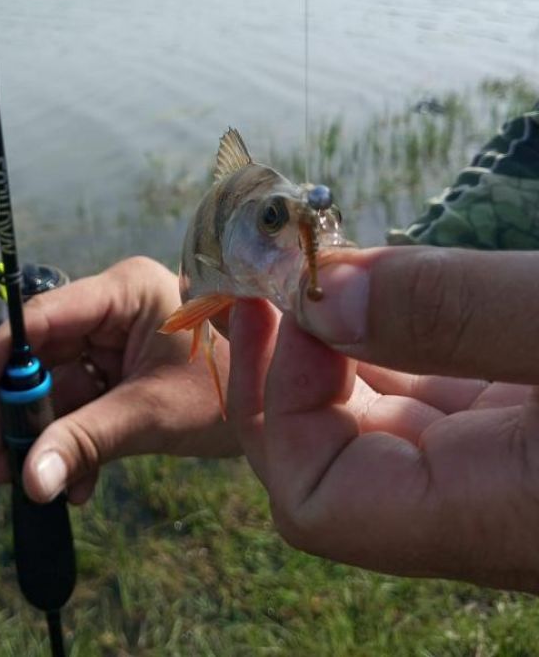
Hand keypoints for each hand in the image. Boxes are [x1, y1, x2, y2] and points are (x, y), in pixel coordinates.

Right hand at [0, 256, 237, 504]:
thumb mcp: (148, 415)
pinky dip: (74, 443)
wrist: (276, 411)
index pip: (45, 316)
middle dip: (22, 412)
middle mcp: (113, 307)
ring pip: (58, 385)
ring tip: (26, 485)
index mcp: (124, 291)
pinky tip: (76, 485)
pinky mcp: (120, 369)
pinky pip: (81, 403)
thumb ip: (83, 442)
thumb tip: (28, 481)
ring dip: (45, 438)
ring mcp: (116, 338)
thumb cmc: (223, 393)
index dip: (1, 355)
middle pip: (43, 355)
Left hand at [229, 247, 538, 592]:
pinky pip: (435, 403)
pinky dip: (395, 341)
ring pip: (381, 427)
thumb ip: (448, 313)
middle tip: (270, 269)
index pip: (317, 501)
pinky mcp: (525, 437)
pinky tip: (383, 287)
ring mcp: (505, 475)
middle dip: (285, 362)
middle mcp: (489, 514)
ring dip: (335, 344)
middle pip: (333, 464)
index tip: (292, 301)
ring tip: (313, 265)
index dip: (278, 399)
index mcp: (494, 517)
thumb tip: (321, 296)